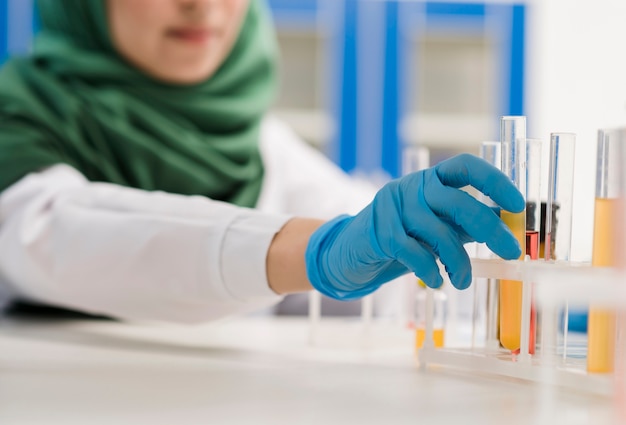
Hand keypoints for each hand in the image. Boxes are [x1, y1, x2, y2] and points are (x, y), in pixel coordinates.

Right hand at [305, 153, 524, 299]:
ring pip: (437, 232)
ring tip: (463, 282)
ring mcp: (394, 207)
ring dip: (458, 261)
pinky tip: (437, 281)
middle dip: (489, 229)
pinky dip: (430, 268)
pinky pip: (413, 251)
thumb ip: (467, 224)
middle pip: (458, 202)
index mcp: (431, 179)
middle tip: (511, 252)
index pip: (465, 167)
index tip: (517, 204)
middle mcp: (413, 187)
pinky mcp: (379, 231)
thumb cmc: (403, 238)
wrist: (352, 252)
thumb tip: (508, 230)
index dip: (494, 181)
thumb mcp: (438, 227)